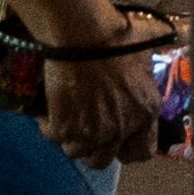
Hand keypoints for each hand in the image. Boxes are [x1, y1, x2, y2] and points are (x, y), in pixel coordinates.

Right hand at [33, 45, 161, 170]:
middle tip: (85, 130)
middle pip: (103, 160)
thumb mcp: (144, 58)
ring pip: (76, 152)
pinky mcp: (65, 128)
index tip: (118, 140)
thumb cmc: (116, 38)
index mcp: (145, 113)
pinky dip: (48, 126)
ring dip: (70, 138)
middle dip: (93, 148)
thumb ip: (144, 79)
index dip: (127, 149)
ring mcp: (93, 133)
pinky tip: (47, 113)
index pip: (142, 152)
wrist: (84, 34)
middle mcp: (121, 129)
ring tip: (66, 119)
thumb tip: (146, 71)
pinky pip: (53, 137)